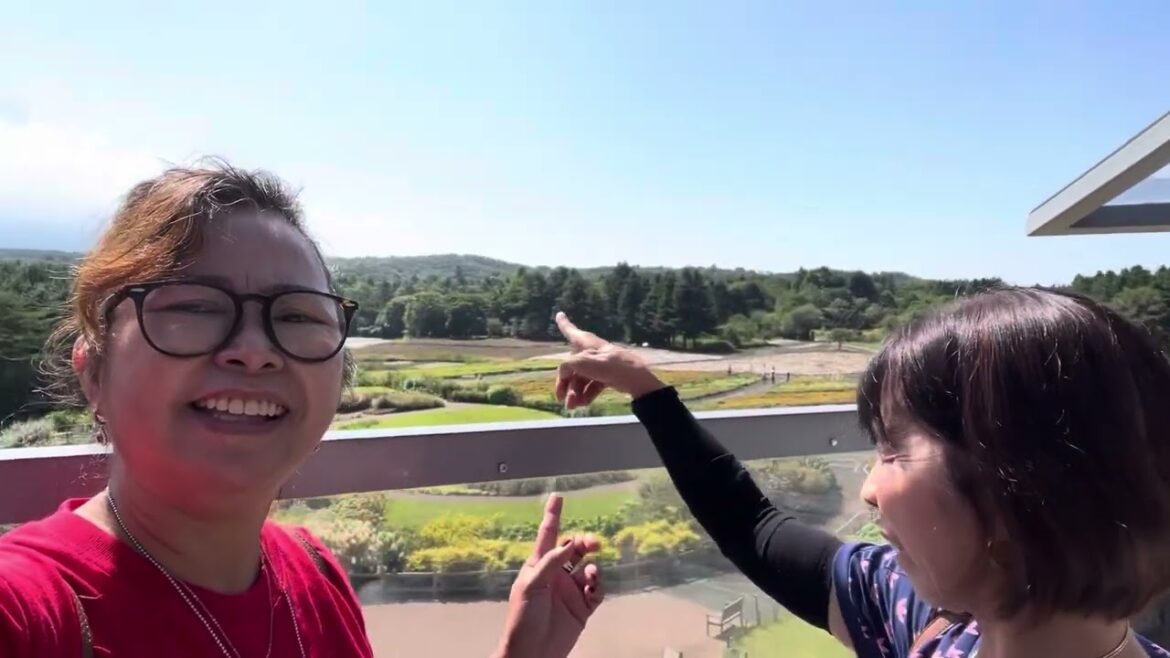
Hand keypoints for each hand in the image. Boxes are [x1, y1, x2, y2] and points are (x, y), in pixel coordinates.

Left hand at [494, 494, 603, 657]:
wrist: (532, 652)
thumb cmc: (523, 618)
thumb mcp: (531, 586)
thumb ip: (551, 563)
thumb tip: (569, 544)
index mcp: (539, 566)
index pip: (548, 535)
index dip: (553, 515)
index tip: (558, 496)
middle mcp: (556, 575)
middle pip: (575, 549)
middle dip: (585, 542)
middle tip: (593, 544)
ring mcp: (570, 591)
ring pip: (589, 568)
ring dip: (594, 566)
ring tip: (592, 573)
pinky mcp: (582, 608)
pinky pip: (596, 590)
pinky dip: (599, 585)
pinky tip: (594, 587)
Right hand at [554, 312, 665, 408]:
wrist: (637, 379)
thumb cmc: (610, 366)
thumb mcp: (583, 362)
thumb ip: (567, 365)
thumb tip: (563, 375)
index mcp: (588, 344)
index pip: (573, 332)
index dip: (565, 324)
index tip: (559, 314)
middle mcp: (593, 353)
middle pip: (573, 367)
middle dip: (566, 383)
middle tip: (561, 399)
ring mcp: (601, 366)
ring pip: (582, 379)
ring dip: (575, 392)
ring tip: (573, 406)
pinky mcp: (609, 377)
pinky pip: (592, 385)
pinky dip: (587, 394)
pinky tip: (583, 403)